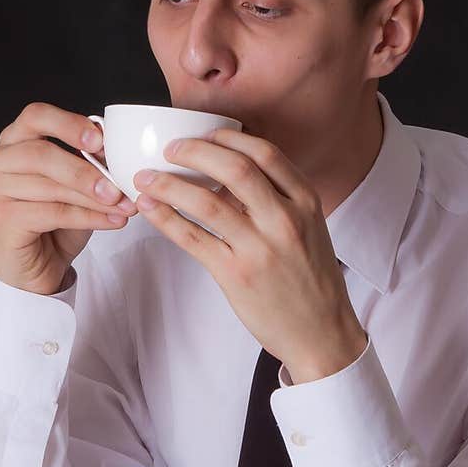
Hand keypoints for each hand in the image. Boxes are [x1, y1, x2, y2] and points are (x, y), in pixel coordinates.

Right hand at [0, 102, 137, 294]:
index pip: (36, 116)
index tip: (99, 139)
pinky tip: (113, 220)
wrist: (39, 268)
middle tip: (119, 186)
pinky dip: (88, 217)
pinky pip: (52, 213)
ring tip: (125, 206)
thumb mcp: (76, 184)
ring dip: (94, 198)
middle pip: (41, 153)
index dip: (68, 124)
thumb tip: (114, 146)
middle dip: (85, 171)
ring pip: (51, 187)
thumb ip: (89, 160)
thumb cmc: (57, 221)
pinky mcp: (1, 219)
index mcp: (12, 141)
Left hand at [133, 129, 367, 382]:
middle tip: (171, 149)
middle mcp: (285, 220)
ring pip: (205, 202)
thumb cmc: (311, 279)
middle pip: (234, 168)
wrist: (322, 332)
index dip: (229, 138)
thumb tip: (229, 173)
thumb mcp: (310, 228)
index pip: (265, 153)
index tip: (205, 135)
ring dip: (168, 184)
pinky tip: (150, 208)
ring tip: (145, 177)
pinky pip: (192, 238)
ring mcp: (260, 248)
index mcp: (306, 202)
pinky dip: (165, 218)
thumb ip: (278, 199)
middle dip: (194, 151)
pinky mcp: (236, 275)